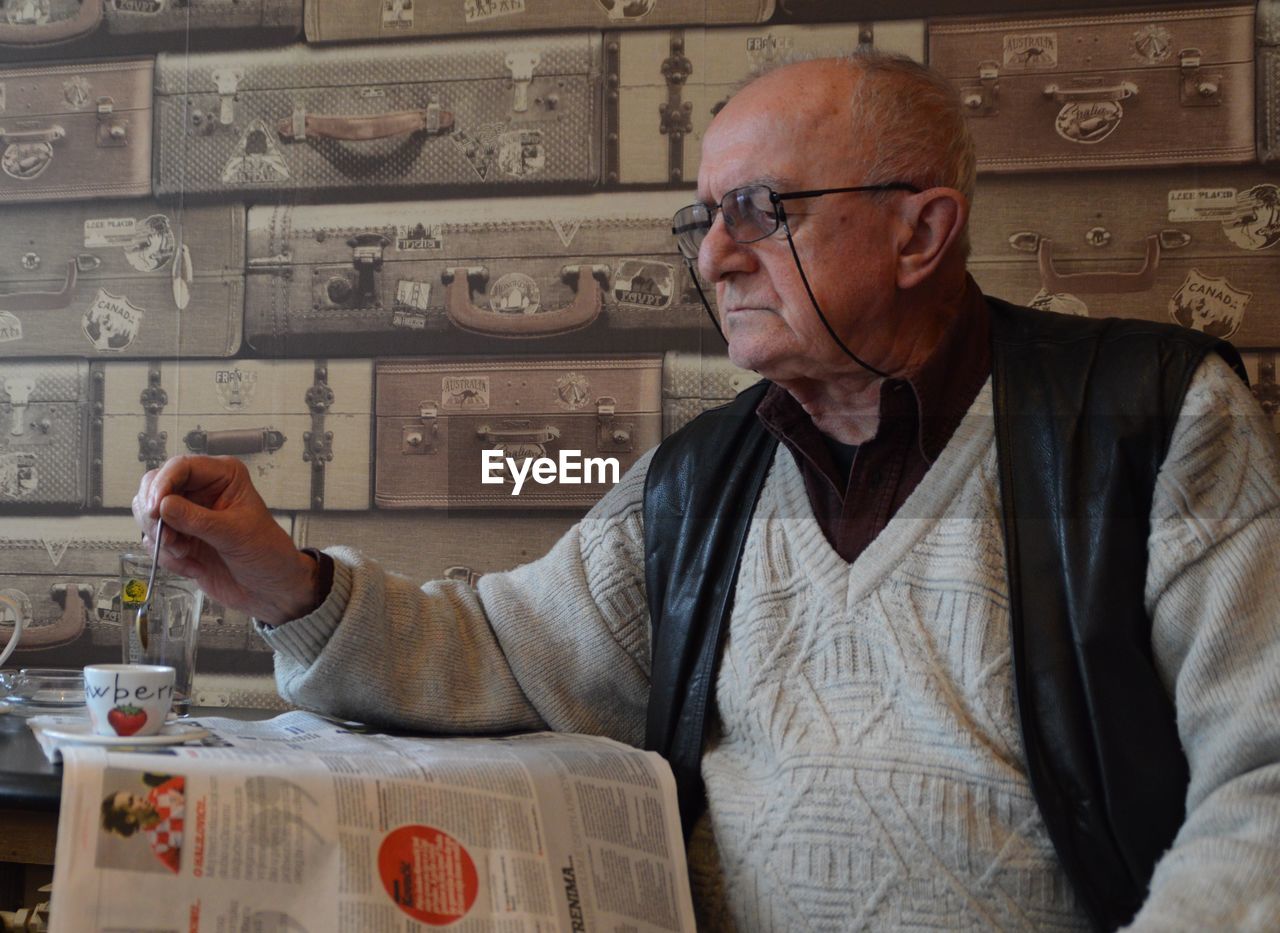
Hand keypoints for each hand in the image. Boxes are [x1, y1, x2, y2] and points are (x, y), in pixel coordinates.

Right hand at [132, 456, 319, 624]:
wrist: (269, 589)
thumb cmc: (267, 554)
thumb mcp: (235, 534)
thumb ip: (197, 519)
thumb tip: (163, 505)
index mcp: (223, 476)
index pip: (180, 467)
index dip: (163, 484)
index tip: (155, 509)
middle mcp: (201, 490)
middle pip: (155, 486)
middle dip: (156, 515)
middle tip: (170, 538)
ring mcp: (188, 514)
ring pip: (149, 514)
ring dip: (162, 539)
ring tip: (186, 554)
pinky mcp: (180, 538)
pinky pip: (154, 541)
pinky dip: (167, 557)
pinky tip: (193, 567)